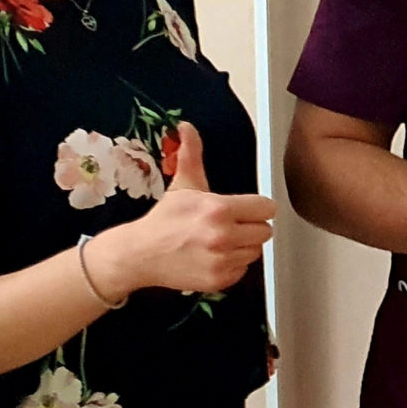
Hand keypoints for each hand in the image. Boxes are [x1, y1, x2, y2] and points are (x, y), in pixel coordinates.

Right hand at [102, 120, 274, 295]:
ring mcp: (222, 261)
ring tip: (220, 240)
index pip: (266, 208)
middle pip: (265, 230)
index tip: (245, 209)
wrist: (139, 254)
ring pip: (256, 250)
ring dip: (243, 245)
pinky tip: (214, 256)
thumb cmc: (164, 219)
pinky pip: (244, 270)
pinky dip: (233, 264)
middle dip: (250, 226)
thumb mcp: (183, 185)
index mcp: (219, 209)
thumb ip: (192, 155)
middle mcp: (223, 236)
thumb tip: (188, 127)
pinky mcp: (220, 280)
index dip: (257, 207)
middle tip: (230, 224)